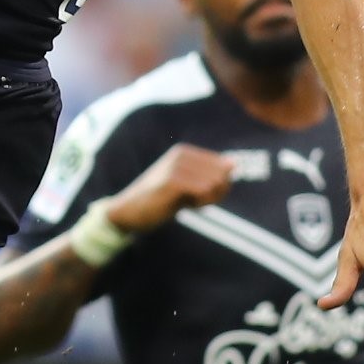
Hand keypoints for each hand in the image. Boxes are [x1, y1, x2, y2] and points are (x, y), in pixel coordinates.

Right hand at [104, 144, 235, 235]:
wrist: (129, 211)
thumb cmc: (161, 200)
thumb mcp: (188, 187)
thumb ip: (211, 176)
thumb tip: (234, 165)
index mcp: (185, 152)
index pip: (223, 165)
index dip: (222, 186)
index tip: (205, 197)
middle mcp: (180, 154)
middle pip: (221, 174)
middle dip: (217, 193)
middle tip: (197, 202)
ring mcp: (176, 166)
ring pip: (215, 182)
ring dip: (208, 199)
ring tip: (190, 204)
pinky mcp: (172, 181)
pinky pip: (204, 190)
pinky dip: (201, 202)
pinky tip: (188, 206)